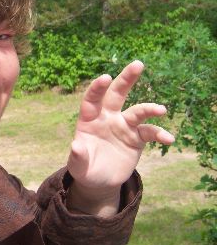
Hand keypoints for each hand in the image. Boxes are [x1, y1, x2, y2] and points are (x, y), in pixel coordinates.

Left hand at [66, 60, 174, 216]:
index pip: (92, 100)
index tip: (106, 77)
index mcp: (89, 119)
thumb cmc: (84, 168)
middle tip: (138, 64)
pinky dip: (160, 134)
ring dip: (149, 108)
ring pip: (138, 111)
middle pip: (117, 94)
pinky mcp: (137, 138)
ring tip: (161, 109)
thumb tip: (76, 146)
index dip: (97, 88)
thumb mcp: (78, 165)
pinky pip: (150, 132)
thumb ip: (78, 156)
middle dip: (126, 79)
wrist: (99, 180)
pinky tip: (169, 139)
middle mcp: (108, 117)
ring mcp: (124, 126)